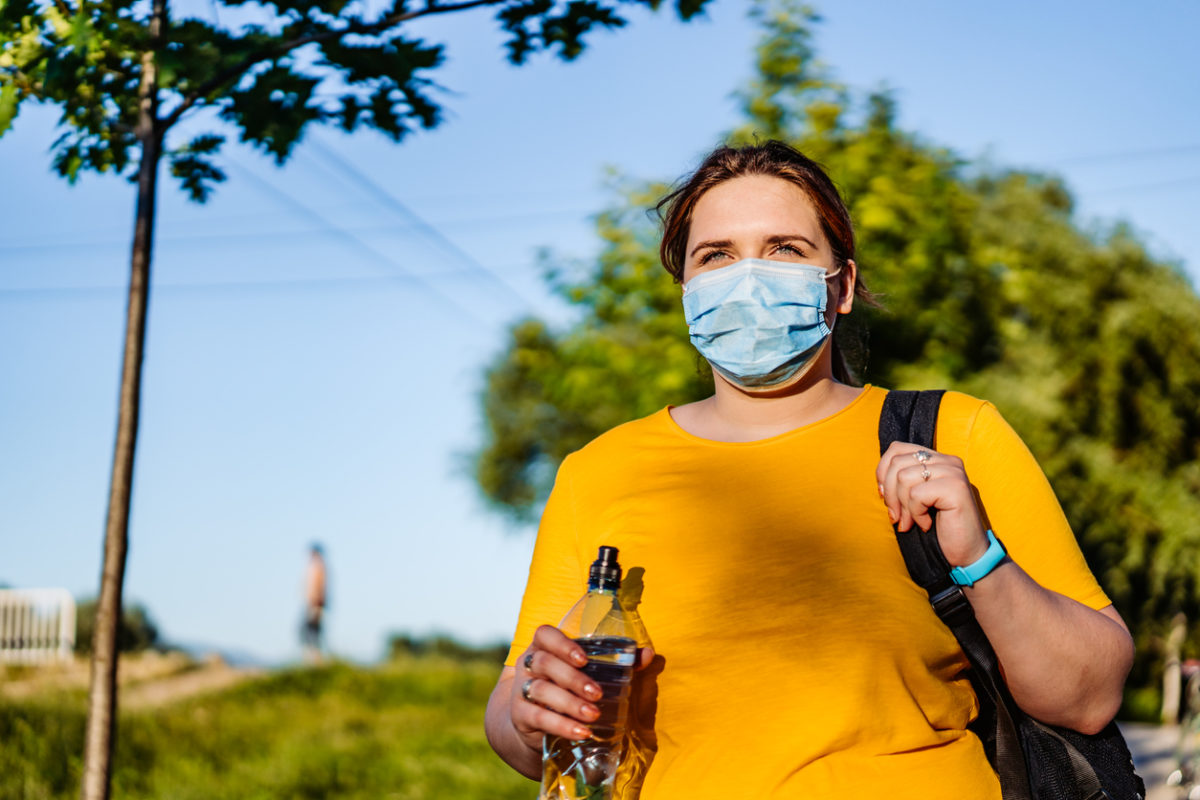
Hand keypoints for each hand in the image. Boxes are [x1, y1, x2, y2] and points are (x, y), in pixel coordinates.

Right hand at [512, 625, 655, 751]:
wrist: (534, 722)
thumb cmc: (568, 688)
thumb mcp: (587, 673)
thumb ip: (618, 661)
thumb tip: (646, 654)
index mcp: (543, 647)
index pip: (544, 635)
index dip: (562, 644)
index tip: (584, 659)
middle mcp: (528, 664)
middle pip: (544, 663)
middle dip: (572, 678)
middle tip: (597, 693)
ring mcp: (520, 690)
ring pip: (539, 690)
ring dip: (569, 703)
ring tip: (593, 715)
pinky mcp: (520, 715)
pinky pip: (538, 717)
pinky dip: (561, 725)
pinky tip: (582, 731)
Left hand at [876, 442, 989, 566]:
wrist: (968, 552)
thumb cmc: (939, 526)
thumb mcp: (916, 499)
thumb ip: (902, 483)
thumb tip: (880, 484)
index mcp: (937, 459)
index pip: (897, 449)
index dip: (883, 472)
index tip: (885, 497)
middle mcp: (947, 461)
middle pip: (896, 463)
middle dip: (890, 494)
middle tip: (897, 516)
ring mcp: (953, 472)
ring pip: (904, 477)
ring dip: (902, 506)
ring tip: (911, 522)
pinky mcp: (955, 488)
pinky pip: (917, 495)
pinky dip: (916, 513)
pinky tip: (927, 524)